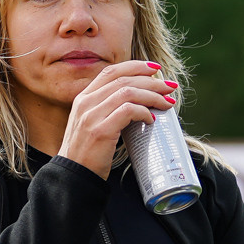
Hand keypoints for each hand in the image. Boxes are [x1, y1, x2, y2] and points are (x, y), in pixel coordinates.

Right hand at [56, 61, 175, 178]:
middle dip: (152, 81)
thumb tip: (138, 104)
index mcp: (83, 98)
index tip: (154, 69)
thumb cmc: (87, 154)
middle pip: (123, 80)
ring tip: (167, 102)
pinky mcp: (100, 131)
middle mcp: (86, 103)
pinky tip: (152, 118)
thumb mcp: (91, 125)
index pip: (110, 72)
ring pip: (128, 92)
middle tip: (170, 87)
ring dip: (152, 95)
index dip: (135, 66)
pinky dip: (144, 111)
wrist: (73, 177)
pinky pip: (128, 111)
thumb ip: (107, 111)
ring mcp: (91, 116)